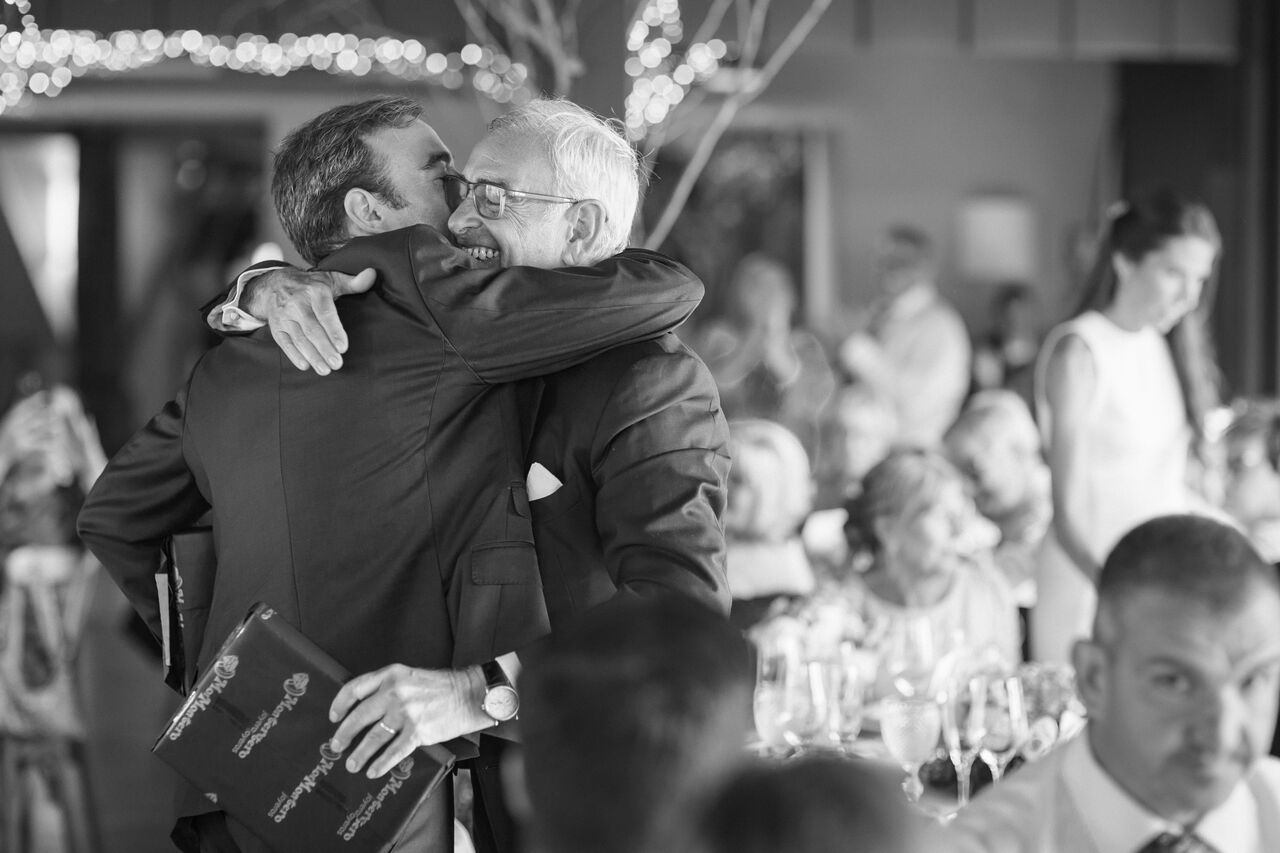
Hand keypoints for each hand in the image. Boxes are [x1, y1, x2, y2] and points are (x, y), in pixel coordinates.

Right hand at [245, 267, 375, 374]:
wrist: (273, 283)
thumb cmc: (310, 285)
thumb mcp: (331, 279)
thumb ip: (353, 282)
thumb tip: (372, 274)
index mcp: (314, 291)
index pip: (325, 313)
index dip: (334, 331)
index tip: (343, 347)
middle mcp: (297, 303)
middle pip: (312, 329)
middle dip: (324, 348)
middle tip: (337, 364)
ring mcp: (284, 316)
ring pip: (298, 338)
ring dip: (312, 356)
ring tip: (325, 370)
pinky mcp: (275, 326)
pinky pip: (284, 342)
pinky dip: (293, 355)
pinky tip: (305, 366)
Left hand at [328, 664, 489, 778]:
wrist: (470, 694)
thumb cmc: (441, 686)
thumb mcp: (410, 676)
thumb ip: (388, 686)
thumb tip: (363, 708)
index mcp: (392, 675)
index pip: (355, 688)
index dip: (340, 704)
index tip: (334, 717)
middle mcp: (395, 693)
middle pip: (359, 717)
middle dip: (344, 735)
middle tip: (336, 746)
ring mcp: (406, 713)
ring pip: (374, 738)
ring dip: (360, 754)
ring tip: (352, 764)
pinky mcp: (418, 732)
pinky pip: (394, 752)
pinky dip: (381, 764)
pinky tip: (373, 771)